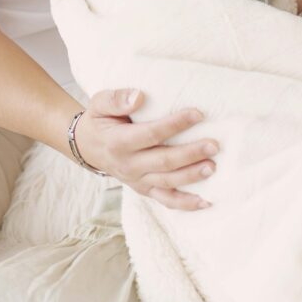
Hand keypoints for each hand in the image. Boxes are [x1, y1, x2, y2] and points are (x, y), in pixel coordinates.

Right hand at [73, 88, 217, 210]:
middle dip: (190, 153)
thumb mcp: (99, 103)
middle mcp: (128, 165)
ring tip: (213, 167)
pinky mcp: (144, 190)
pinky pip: (165, 200)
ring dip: (191, 176)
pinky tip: (206, 202)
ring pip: (167, 182)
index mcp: (118, 142)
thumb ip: (117, 98)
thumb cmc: (99, 120)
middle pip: (163, 161)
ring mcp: (137, 180)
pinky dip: (186, 204)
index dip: (174, 124)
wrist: (88, 146)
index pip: (150, 134)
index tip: (198, 114)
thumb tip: (139, 96)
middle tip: (214, 145)